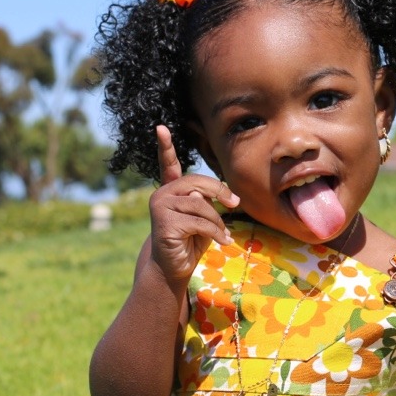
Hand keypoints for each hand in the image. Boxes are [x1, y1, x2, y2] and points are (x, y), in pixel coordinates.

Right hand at [147, 125, 239, 283]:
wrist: (174, 268)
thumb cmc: (191, 240)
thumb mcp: (202, 216)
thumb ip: (204, 201)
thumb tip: (204, 197)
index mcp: (171, 190)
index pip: (168, 164)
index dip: (165, 146)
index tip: (161, 127)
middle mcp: (162, 195)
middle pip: (197, 182)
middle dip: (220, 192)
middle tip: (234, 203)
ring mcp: (160, 208)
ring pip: (201, 205)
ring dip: (217, 221)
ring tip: (223, 234)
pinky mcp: (165, 223)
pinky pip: (200, 222)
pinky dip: (216, 232)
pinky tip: (221, 241)